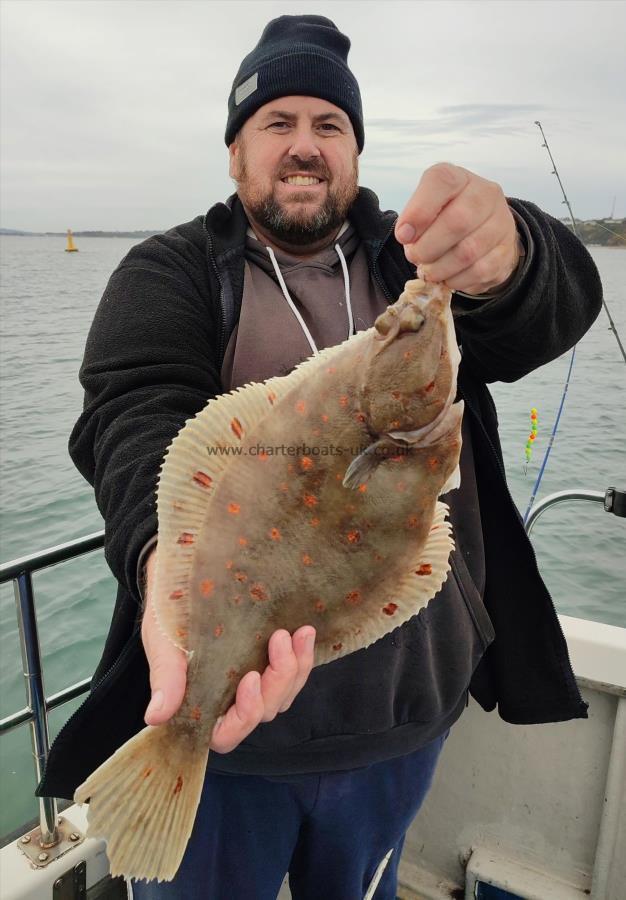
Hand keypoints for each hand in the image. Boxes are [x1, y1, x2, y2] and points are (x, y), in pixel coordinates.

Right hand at [141, 548, 315, 752]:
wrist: (184, 578)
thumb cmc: (168, 615)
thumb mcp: (164, 642)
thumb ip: (165, 677)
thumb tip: (155, 716)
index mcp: (201, 707)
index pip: (226, 734)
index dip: (244, 714)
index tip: (249, 678)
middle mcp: (229, 702)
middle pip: (263, 712)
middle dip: (277, 680)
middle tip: (279, 639)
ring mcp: (253, 683)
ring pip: (284, 695)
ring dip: (296, 668)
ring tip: (299, 632)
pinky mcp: (268, 663)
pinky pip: (294, 674)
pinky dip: (302, 656)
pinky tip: (305, 632)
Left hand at [395, 163, 520, 294]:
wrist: (486, 233)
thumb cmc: (447, 218)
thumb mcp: (427, 209)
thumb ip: (414, 218)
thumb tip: (406, 236)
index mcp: (460, 178)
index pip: (441, 181)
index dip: (418, 212)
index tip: (403, 236)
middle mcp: (485, 194)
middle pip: (458, 221)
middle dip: (428, 247)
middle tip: (415, 258)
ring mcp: (501, 222)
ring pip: (468, 251)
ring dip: (440, 268)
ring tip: (428, 272)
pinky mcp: (506, 251)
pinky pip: (479, 271)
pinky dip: (456, 280)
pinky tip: (447, 278)